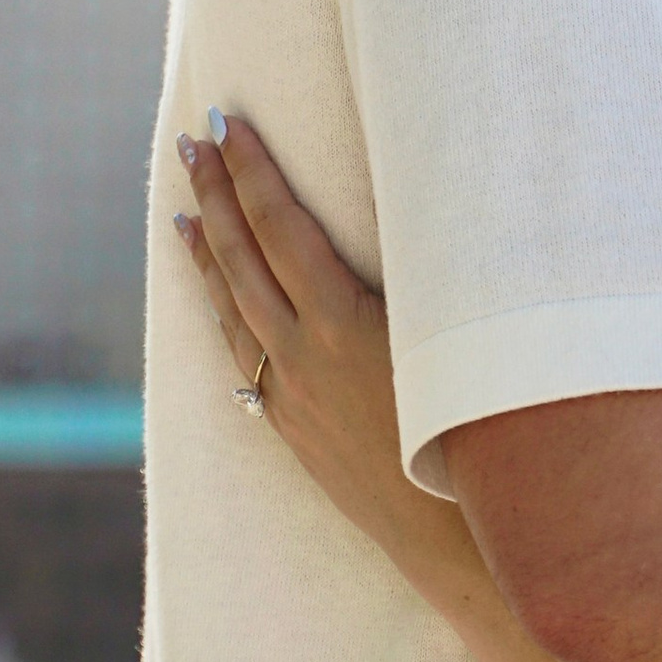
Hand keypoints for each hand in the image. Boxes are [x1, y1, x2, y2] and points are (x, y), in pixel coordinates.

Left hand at [173, 117, 467, 591]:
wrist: (454, 536)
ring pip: (231, 311)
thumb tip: (424, 195)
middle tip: (192, 143)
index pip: (281, 225)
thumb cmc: (478, 426)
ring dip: (207, 254)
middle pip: (243, 257)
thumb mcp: (454, 333)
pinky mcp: (292, 428)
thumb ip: (429, 271)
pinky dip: (223, 317)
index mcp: (343, 321)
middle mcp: (303, 354)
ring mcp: (291, 394)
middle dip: (217, 193)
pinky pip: (242, 357)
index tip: (228, 124)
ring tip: (183, 211)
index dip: (254, 170)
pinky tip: (218, 301)